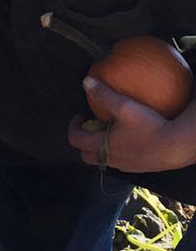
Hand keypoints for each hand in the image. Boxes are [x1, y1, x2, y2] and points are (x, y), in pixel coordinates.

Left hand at [68, 76, 195, 172]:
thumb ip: (104, 94)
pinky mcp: (137, 168)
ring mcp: (124, 166)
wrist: (176, 147)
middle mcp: (110, 159)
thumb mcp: (125, 107)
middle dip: (84, 140)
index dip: (73, 127)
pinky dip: (116, 150)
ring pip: (103, 159)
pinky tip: (128, 137)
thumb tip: (86, 82)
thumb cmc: (150, 127)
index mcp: (102, 146)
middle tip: (92, 126)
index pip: (75, 140)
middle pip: (86, 155)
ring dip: (100, 146)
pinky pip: (119, 161)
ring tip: (109, 130)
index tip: (81, 116)